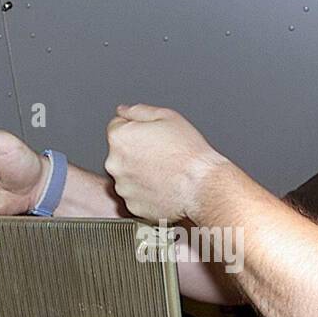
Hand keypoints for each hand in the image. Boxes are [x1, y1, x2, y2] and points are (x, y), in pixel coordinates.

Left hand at [104, 104, 228, 221]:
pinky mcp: (133, 206)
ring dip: (140, 173)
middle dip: (136, 152)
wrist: (201, 186)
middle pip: (121, 153)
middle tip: (162, 154)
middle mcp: (115, 164)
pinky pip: (136, 195)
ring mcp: (123, 187)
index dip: (137, 129)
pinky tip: (164, 186)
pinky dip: (146, 192)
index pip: (117, 126)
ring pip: (128, 175)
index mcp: (120, 138)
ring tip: (165, 172)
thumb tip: (124, 111)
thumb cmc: (188, 154)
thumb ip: (138, 111)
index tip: (151, 136)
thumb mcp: (167, 116)